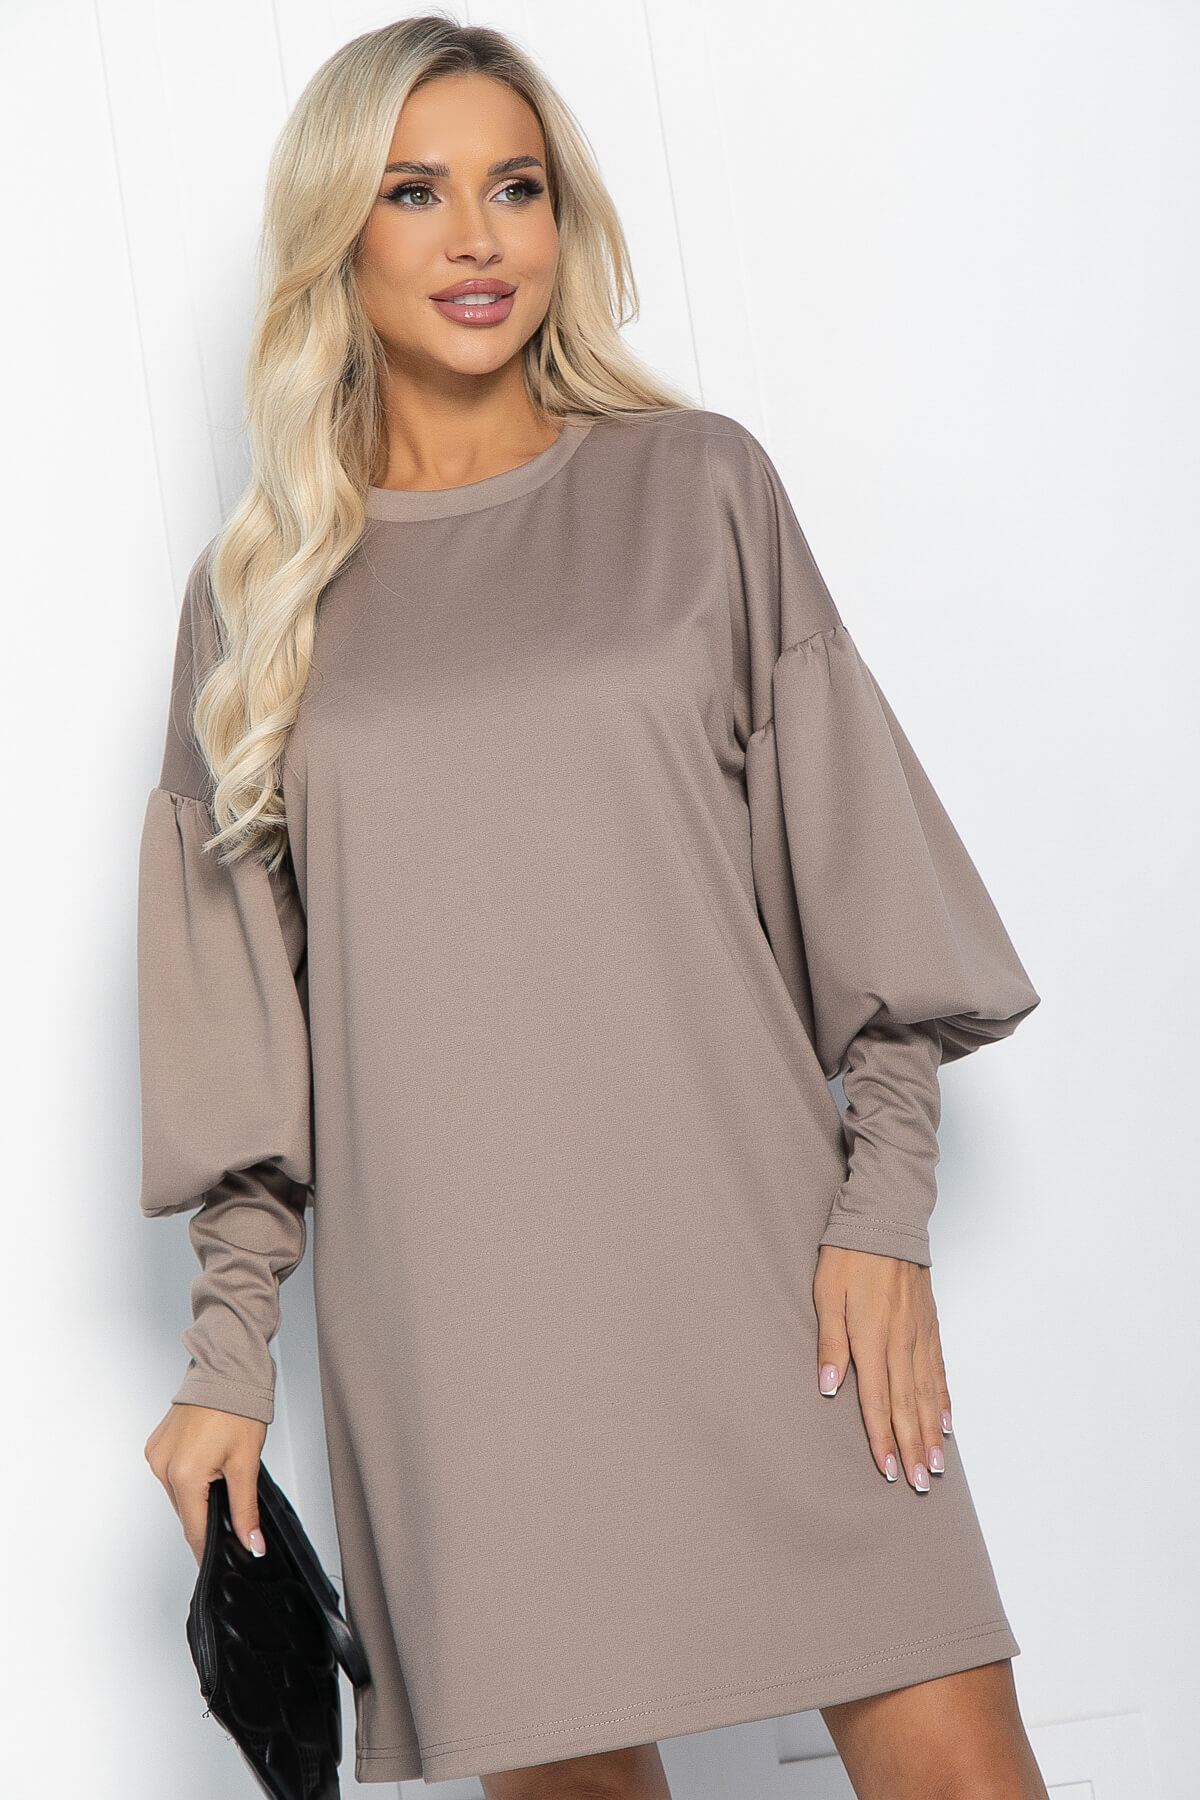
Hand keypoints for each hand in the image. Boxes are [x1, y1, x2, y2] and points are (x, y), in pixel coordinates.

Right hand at [144, 1402, 267, 1565]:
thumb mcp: (247, 1464)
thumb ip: (245, 1509)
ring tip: (222, 1476)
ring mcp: (156, 1455)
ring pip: (179, 1494)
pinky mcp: (156, 1445)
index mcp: (184, 1475)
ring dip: (198, 1495)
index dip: (210, 1549)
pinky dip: (189, 1477)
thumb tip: (250, 1543)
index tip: (220, 1562)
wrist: (226, 1370)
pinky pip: (171, 1474)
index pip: (195, 1530)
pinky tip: (208, 1463)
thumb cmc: (238, 1408)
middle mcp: (163, 1466)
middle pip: (186, 1512)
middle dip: (208, 1517)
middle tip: (233, 1512)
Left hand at [813, 1244, 952, 1490]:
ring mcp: (919, 1334)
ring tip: (937, 1465)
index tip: (889, 1470)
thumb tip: (829, 1387)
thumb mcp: (827, 1294)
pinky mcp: (930, 1325)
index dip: (882, 1438)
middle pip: (907, 1405)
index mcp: (871, 1338)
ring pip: (927, 1393)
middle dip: (913, 1446)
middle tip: (921, 1483)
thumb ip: (830, 1343)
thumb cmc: (849, 1256)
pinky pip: (939, 1370)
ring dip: (931, 1432)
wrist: (886, 1219)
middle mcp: (900, 1342)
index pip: (877, 1400)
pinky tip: (946, 1422)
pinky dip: (944, 1399)